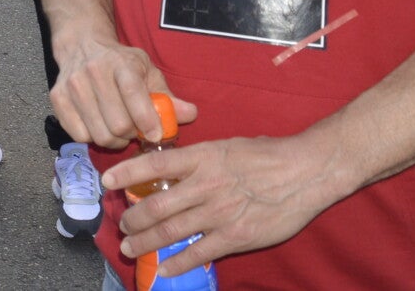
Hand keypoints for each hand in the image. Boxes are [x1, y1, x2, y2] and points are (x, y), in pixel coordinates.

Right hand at [49, 32, 196, 148]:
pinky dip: (93, 138)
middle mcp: (94, 72)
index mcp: (121, 64)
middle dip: (131, 135)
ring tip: (119, 130)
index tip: (155, 134)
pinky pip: (79, 136)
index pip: (134, 96)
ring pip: (99, 134)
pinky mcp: (57, 98)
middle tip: (135, 131)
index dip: (147, 122)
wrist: (82, 44)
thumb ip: (168, 96)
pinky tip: (99, 126)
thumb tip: (190, 114)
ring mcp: (73, 86)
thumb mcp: (147, 71)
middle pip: (118, 124)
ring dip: (114, 140)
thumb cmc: (120, 62)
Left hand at [108, 131, 352, 278]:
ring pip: (172, 230)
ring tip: (131, 247)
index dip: (128, 173)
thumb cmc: (268, 155)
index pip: (156, 164)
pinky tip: (164, 269)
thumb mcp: (228, 146)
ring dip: (147, 242)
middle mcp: (206, 184)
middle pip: (158, 204)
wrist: (306, 171)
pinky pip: (200, 252)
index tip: (108, 181)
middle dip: (134, 218)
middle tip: (121, 226)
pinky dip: (178, 263)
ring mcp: (220, 212)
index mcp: (204, 157)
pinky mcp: (237, 235)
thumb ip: (202, 158)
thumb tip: (176, 167)